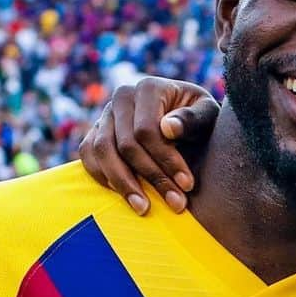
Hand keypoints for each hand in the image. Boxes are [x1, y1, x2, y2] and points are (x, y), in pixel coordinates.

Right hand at [78, 78, 219, 214]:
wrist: (183, 120)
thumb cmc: (198, 119)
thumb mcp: (207, 115)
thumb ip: (193, 119)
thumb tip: (168, 128)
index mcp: (149, 88)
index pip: (147, 130)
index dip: (166, 160)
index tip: (187, 185)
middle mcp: (122, 97)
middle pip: (126, 145)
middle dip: (153, 178)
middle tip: (176, 204)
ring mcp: (106, 114)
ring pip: (102, 151)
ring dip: (123, 184)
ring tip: (144, 208)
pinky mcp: (96, 131)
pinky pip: (88, 155)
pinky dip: (102, 176)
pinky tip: (125, 196)